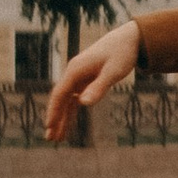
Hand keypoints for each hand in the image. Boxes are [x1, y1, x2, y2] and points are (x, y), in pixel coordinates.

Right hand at [44, 20, 142, 142]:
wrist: (129, 39)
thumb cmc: (121, 54)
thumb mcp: (113, 71)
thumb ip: (99, 87)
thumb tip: (82, 103)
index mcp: (76, 70)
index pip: (60, 94)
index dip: (53, 111)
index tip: (48, 126)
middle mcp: (74, 73)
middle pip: (60, 99)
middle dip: (55, 118)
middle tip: (50, 139)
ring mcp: (79, 77)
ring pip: (67, 101)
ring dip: (62, 118)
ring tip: (57, 138)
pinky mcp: (86, 80)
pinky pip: (75, 98)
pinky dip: (71, 111)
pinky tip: (68, 124)